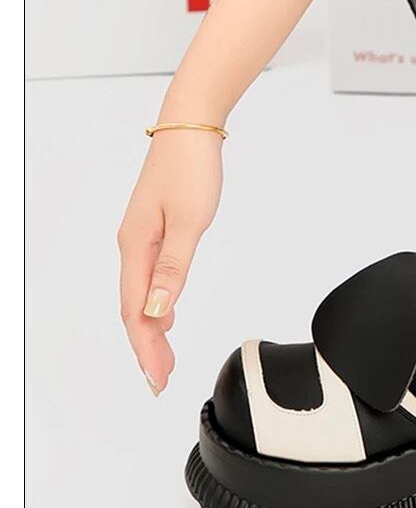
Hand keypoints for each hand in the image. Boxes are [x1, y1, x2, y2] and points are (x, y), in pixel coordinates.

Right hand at [118, 130, 222, 394]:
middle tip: (162, 380)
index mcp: (137, 246)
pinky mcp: (155, 228)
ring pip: (140, 294)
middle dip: (147, 346)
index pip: (136, 311)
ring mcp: (142, 236)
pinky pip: (148, 276)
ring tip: (163, 358)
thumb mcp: (190, 220)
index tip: (157, 378)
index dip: (146, 347)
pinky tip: (166, 313)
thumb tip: (156, 310)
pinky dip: (156, 303)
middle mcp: (132, 244)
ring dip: (151, 328)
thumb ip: (173, 267)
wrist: (191, 127)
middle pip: (134, 308)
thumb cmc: (191, 168)